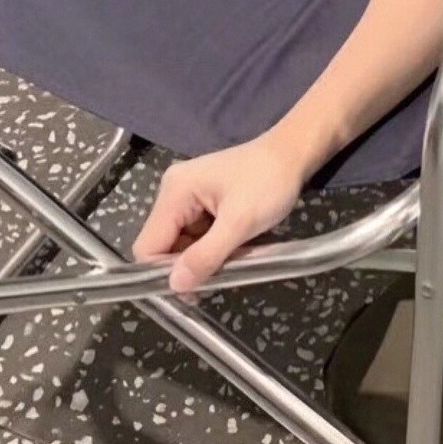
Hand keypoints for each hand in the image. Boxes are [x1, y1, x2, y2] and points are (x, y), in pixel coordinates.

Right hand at [131, 133, 307, 294]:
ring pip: (181, 244)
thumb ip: (206, 255)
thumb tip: (175, 285)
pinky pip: (197, 236)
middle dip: (187, 266)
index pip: (147, 246)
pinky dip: (211, 248)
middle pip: (164, 246)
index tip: (192, 289)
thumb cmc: (270, 182)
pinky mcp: (203, 202)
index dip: (163, 273)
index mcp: (174, 192)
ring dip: (202, 258)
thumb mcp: (240, 222)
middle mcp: (173, 193)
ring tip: (231, 261)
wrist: (295, 154)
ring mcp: (188, 197)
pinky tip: (233, 249)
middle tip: (219, 278)